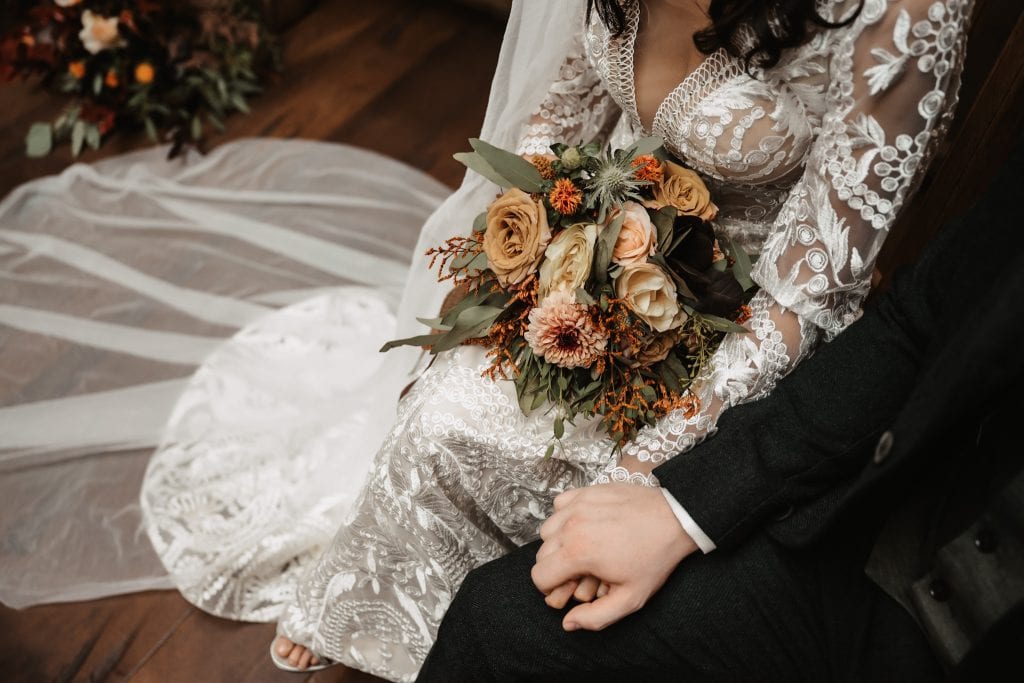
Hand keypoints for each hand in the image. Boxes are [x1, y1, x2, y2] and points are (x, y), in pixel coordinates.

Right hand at [532, 483, 698, 631]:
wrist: (675, 519)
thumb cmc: (654, 558)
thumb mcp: (630, 598)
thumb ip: (595, 618)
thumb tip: (569, 623)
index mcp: (577, 552)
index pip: (538, 576)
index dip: (551, 588)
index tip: (569, 587)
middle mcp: (571, 525)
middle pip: (541, 554)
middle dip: (556, 567)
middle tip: (581, 571)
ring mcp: (578, 505)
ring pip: (548, 529)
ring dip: (558, 542)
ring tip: (583, 548)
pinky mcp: (586, 491)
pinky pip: (560, 505)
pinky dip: (565, 516)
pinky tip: (585, 526)